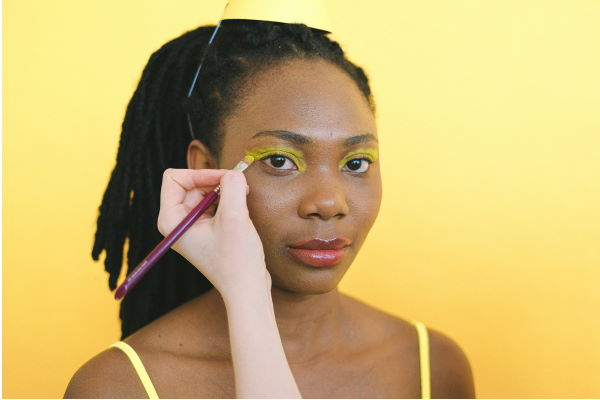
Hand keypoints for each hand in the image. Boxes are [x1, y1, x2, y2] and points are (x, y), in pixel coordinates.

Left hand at [157, 168, 270, 298]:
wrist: (247, 289)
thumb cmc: (237, 260)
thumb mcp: (235, 217)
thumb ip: (232, 187)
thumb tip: (234, 172)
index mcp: (171, 220)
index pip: (174, 178)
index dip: (201, 173)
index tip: (225, 180)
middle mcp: (176, 223)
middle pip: (190, 183)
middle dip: (215, 182)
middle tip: (240, 189)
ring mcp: (190, 227)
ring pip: (204, 192)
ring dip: (224, 193)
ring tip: (242, 204)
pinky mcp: (205, 230)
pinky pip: (213, 204)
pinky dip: (228, 202)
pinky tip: (240, 215)